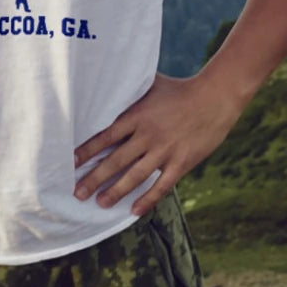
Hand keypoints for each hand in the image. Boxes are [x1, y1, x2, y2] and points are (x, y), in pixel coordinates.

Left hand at [73, 73, 241, 214]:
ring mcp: (165, 150)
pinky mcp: (182, 162)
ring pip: (135, 177)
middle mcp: (148, 135)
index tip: (70, 163)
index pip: (105, 137)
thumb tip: (107, 76)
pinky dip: (147, 200)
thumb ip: (130, 87)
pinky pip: (162, 186)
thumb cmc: (180, 88)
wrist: (215, 97)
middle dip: (95, 178)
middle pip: (116, 161)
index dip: (87, 151)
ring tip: (100, 203)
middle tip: (77, 193)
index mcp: (137, 116)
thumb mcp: (151, 83)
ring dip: (116, 192)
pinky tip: (133, 210)